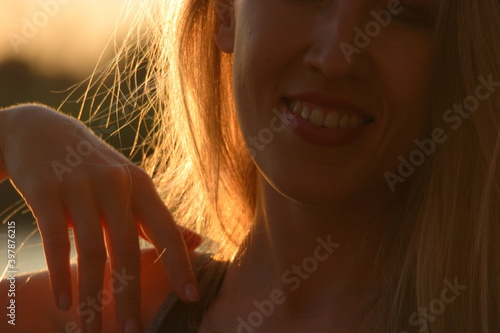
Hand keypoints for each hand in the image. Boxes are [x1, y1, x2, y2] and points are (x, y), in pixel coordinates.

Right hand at [0, 105, 201, 331]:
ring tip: (91, 330)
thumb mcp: (131, 185)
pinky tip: (65, 302)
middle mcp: (116, 184)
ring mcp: (80, 185)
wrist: (40, 131)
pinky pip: (55, 240)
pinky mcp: (46, 190)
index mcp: (141, 185)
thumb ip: (159, 217)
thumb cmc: (93, 167)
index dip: (180, 265)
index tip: (192, 298)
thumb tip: (198, 241)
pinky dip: (59, 275)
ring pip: (92, 251)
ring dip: (93, 296)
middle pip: (129, 249)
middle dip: (131, 296)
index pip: (167, 231)